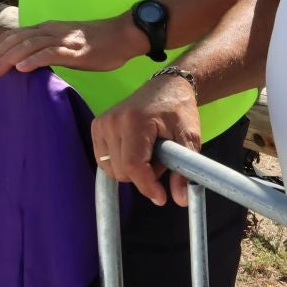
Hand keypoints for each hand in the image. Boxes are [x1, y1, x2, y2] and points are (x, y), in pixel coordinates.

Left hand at [0, 16, 140, 78]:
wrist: (123, 35)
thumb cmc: (96, 43)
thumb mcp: (66, 45)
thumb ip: (48, 50)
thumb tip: (28, 64)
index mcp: (47, 29)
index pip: (15, 35)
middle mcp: (50, 30)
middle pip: (16, 39)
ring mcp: (62, 39)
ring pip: (28, 45)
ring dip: (8, 59)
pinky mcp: (75, 50)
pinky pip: (50, 53)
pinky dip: (33, 60)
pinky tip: (21, 68)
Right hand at [90, 72, 200, 206]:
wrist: (166, 87)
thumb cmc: (179, 110)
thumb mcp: (189, 138)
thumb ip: (184, 169)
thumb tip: (181, 200)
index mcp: (134, 121)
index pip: (132, 165)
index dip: (147, 185)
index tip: (161, 197)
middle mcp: (112, 121)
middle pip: (121, 171)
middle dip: (143, 176)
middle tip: (162, 160)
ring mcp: (101, 123)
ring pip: (112, 170)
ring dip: (132, 171)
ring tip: (149, 153)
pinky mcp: (96, 127)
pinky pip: (105, 162)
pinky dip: (121, 164)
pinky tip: (136, 150)